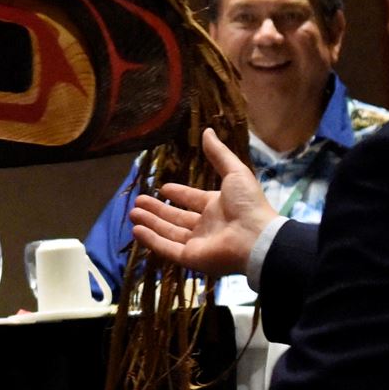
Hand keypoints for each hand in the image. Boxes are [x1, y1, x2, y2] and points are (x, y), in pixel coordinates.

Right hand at [128, 128, 275, 277]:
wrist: (256, 238)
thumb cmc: (247, 204)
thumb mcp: (234, 172)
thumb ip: (219, 154)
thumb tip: (207, 131)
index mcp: (217, 206)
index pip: (192, 199)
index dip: (178, 194)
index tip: (163, 188)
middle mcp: (206, 225)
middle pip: (176, 217)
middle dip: (157, 209)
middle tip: (138, 201)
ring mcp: (197, 243)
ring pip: (168, 232)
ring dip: (151, 223)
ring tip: (132, 213)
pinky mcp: (190, 258)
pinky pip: (167, 248)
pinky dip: (152, 241)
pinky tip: (136, 230)